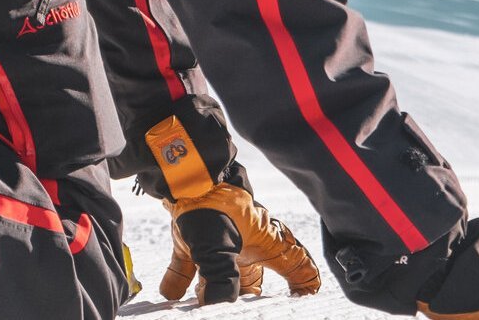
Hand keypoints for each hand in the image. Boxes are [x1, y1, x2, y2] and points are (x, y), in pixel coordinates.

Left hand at [159, 182, 321, 303]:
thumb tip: (217, 306)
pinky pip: (188, 265)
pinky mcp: (192, 237)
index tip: (306, 299)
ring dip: (211, 292)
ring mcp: (218, 238)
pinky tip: (171, 297)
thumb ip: (221, 280)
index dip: (304, 281)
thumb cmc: (210, 205)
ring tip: (203, 309)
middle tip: (245, 312)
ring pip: (221, 273)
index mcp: (264, 240)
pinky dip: (179, 282)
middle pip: (253, 278)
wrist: (182, 172)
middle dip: (249, 298)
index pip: (293, 263)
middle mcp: (245, 241)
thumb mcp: (219, 245)